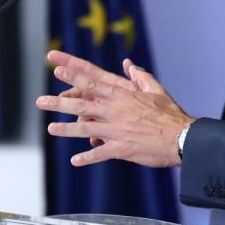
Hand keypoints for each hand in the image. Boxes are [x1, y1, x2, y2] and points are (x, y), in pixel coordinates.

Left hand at [37, 50, 194, 167]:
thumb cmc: (170, 114)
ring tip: (51, 128)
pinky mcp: (121, 149)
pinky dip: (87, 157)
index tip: (56, 66)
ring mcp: (116, 130)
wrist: (183, 138)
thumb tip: (129, 64)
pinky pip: (100, 154)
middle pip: (81, 104)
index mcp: (122, 94)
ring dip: (66, 129)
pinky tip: (75, 160)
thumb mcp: (155, 90)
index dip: (73, 73)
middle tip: (41, 101)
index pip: (92, 80)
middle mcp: (115, 110)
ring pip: (85, 129)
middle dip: (59, 102)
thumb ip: (139, 76)